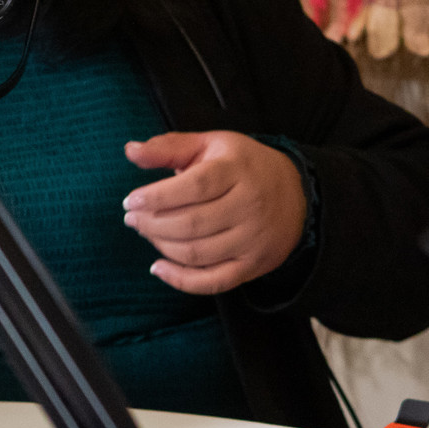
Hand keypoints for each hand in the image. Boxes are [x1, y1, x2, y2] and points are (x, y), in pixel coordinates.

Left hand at [122, 132, 306, 294]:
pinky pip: (213, 282)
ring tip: (146, 233)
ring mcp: (253, 239)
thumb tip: (131, 150)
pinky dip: (181, 280)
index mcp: (237, 171)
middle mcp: (250, 206)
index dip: (158, 197)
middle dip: (153, 224)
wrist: (297, 194)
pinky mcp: (254, 265)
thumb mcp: (210, 145)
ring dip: (162, 246)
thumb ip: (169, 147)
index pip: (194, 186)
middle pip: (192, 223)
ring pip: (197, 253)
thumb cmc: (243, 166)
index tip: (131, 201)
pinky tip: (159, 268)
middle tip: (133, 219)